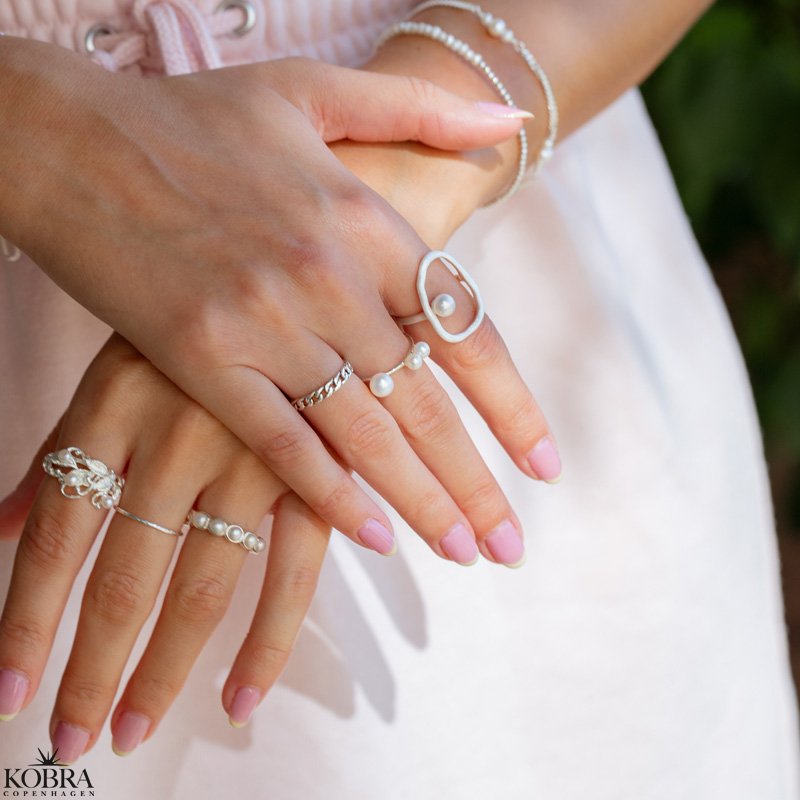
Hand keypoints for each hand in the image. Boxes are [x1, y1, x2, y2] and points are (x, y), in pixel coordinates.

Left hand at [0, 334, 329, 761]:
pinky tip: (238, 701)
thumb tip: (1, 528)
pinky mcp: (317, 475)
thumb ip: (64, 448)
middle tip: (72, 739)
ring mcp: (253, 460)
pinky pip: (293, 575)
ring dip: (163, 671)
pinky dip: (266, 643)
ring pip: (201, 589)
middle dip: (91, 669)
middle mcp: (179, 440)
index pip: (59, 534)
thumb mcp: (117, 365)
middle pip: (123, 579)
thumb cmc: (196, 319)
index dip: (28, 620)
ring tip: (130, 732)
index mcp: (120, 405)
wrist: (297, 266)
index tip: (11, 692)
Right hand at [1, 38, 559, 567]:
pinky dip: (330, 494)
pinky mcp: (201, 358)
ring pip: (365, 434)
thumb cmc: (197, 116)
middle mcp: (327, 278)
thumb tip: (508, 128)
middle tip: (512, 543)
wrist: (71, 136)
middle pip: (424, 401)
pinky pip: (281, 441)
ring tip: (464, 552)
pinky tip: (373, 537)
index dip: (512, 406)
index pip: (465, 331)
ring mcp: (264, 322)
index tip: (543, 464)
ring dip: (421, 502)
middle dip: (475, 480)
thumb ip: (420, 107)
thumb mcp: (314, 89)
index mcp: (364, 220)